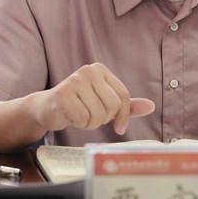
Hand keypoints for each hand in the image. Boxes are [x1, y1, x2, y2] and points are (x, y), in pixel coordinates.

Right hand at [32, 63, 154, 134]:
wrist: (46, 108)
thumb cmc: (78, 105)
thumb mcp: (103, 103)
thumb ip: (126, 105)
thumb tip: (151, 106)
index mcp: (100, 70)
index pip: (123, 96)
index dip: (123, 116)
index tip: (120, 128)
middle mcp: (88, 71)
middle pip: (112, 106)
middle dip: (104, 119)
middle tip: (91, 117)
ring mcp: (75, 81)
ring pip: (98, 114)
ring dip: (90, 123)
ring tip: (80, 116)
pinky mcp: (63, 94)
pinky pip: (83, 118)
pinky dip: (79, 124)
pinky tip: (71, 117)